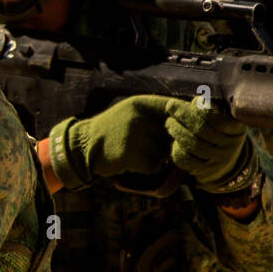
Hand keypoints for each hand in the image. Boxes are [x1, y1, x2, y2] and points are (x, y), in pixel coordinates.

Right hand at [50, 95, 174, 186]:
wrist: (84, 145)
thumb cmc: (113, 130)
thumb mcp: (131, 112)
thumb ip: (155, 114)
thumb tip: (188, 123)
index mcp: (141, 103)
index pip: (176, 109)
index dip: (183, 121)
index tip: (182, 130)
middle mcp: (139, 117)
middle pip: (172, 135)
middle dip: (166, 144)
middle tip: (152, 146)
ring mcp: (135, 136)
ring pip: (165, 152)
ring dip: (157, 157)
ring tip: (139, 153)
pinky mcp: (130, 155)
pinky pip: (154, 166)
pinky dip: (148, 168)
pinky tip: (133, 162)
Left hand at [162, 99, 252, 191]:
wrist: (229, 163)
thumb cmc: (222, 132)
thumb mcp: (225, 118)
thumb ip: (213, 108)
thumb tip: (198, 101)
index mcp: (236, 130)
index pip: (215, 117)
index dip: (201, 107)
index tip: (194, 100)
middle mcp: (230, 147)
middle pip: (200, 129)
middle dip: (182, 115)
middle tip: (170, 107)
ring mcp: (218, 161)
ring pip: (191, 144)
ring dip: (177, 131)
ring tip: (170, 123)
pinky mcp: (206, 172)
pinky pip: (185, 160)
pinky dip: (177, 149)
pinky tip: (176, 142)